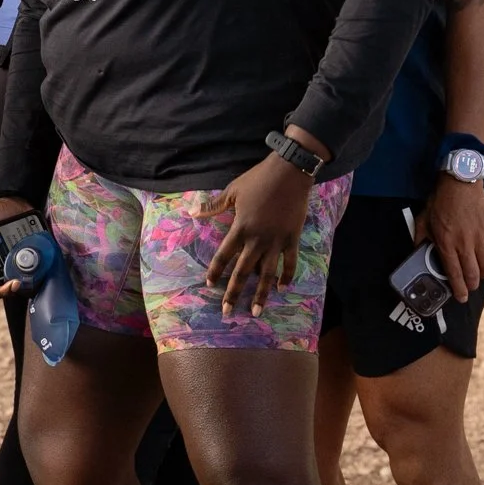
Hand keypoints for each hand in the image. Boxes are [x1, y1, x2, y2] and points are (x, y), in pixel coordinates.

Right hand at [0, 192, 38, 289]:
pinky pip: (40, 266)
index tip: (2, 285)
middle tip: (16, 282)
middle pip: (8, 285)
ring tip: (29, 273)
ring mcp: (21, 260)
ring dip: (28, 281)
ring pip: (25, 278)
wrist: (16, 201)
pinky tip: (42, 263)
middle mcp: (5, 264)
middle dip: (11, 288)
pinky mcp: (36, 253)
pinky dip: (42, 268)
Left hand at [206, 152, 314, 313]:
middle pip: (242, 272)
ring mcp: (276, 241)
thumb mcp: (232, 191)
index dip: (215, 271)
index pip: (224, 256)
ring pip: (267, 274)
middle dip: (234, 293)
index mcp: (240, 228)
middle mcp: (257, 239)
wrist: (289, 172)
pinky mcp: (292, 238)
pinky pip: (289, 262)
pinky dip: (286, 276)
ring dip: (261, 294)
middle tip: (227, 311)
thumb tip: (191, 213)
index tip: (209, 285)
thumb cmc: (258, 179)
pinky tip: (282, 288)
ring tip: (257, 311)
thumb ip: (213, 206)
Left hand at [414, 175, 483, 300]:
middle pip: (472, 274)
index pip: (454, 273)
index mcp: (446, 242)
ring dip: (482, 276)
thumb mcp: (424, 219)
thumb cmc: (440, 200)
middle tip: (468, 288)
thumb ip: (420, 238)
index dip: (458, 289)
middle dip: (470, 286)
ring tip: (477, 275)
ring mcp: (479, 237)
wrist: (460, 181)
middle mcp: (464, 243)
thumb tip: (416, 252)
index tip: (460, 298)